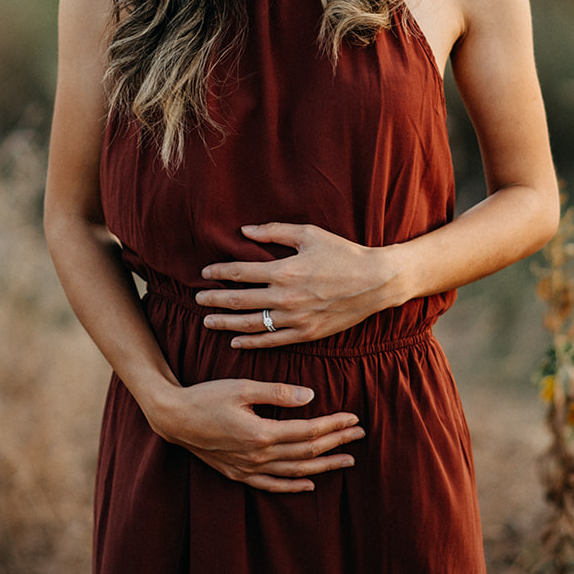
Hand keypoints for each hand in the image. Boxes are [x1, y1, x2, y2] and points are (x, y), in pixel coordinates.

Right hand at [149, 378, 364, 492]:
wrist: (174, 418)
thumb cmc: (206, 397)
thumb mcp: (242, 387)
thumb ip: (277, 392)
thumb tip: (310, 395)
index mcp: (262, 434)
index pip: (308, 431)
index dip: (334, 425)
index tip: (354, 417)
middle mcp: (258, 456)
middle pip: (307, 452)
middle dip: (337, 443)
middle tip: (361, 434)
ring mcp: (248, 469)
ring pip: (295, 471)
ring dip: (323, 466)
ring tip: (347, 460)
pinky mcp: (238, 474)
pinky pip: (272, 485)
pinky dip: (293, 486)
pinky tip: (309, 484)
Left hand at [197, 223, 396, 347]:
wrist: (376, 282)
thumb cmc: (343, 253)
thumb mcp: (309, 234)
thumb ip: (274, 232)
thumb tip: (244, 230)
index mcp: (285, 270)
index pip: (241, 272)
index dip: (219, 273)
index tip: (204, 273)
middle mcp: (286, 298)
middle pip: (239, 300)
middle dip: (214, 299)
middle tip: (197, 298)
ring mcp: (295, 319)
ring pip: (251, 324)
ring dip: (226, 323)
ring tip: (208, 321)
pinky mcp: (306, 334)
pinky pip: (271, 341)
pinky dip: (251, 343)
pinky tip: (235, 341)